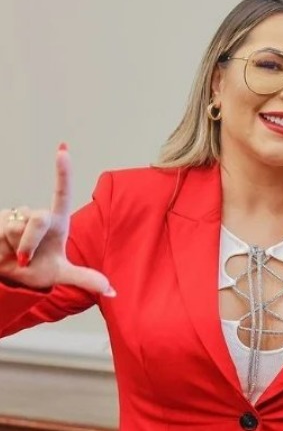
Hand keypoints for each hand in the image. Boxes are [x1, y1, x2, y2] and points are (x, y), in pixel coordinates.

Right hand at [0, 144, 114, 295]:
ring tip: (14, 254)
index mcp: (57, 222)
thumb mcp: (61, 274)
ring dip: (14, 248)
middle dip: (30, 242)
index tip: (62, 150)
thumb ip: (86, 279)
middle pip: (37, 219)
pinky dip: (0, 249)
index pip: (61, 193)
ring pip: (14, 229)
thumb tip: (113, 291)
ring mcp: (15, 216)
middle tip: (26, 259)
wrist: (8, 276)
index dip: (62, 171)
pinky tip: (0, 250)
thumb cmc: (37, 269)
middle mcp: (37, 215)